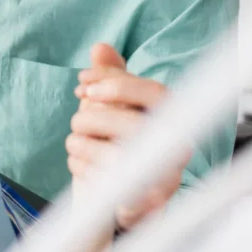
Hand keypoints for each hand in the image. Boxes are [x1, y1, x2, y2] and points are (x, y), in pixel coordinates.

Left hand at [67, 43, 190, 231]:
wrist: (122, 196)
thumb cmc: (120, 143)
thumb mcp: (115, 108)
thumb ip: (111, 78)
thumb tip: (100, 47)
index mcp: (174, 117)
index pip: (155, 92)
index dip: (116, 83)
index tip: (82, 84)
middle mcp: (177, 146)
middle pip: (133, 122)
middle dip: (93, 116)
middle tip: (77, 120)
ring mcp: (166, 177)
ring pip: (118, 154)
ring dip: (83, 143)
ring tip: (74, 142)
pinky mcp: (145, 203)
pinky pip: (108, 182)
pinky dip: (83, 167)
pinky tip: (77, 162)